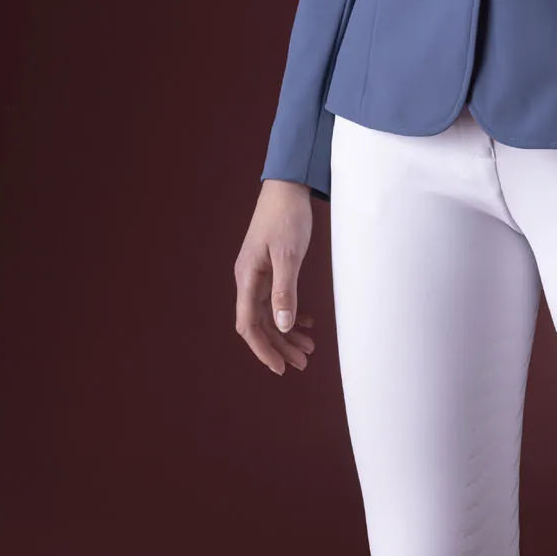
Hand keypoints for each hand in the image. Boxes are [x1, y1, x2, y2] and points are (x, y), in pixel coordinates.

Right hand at [234, 179, 317, 374]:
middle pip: (260, 324)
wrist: (287, 188)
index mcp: (247, 278)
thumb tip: (283, 326)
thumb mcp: (288, 255)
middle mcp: (249, 279)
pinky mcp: (271, 268)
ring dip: (287, 332)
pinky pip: (277, 299)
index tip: (281, 367)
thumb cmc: (286, 217)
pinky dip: (290, 313)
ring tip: (309, 348)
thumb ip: (285, 291)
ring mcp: (259, 274)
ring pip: (270, 314)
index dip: (263, 349)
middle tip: (303, 363)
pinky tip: (306, 322)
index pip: (249, 325)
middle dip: (280, 346)